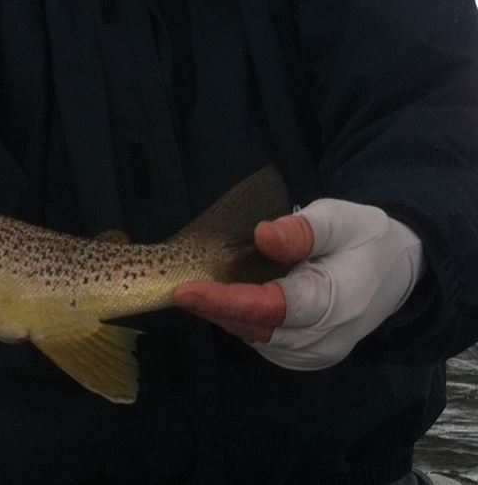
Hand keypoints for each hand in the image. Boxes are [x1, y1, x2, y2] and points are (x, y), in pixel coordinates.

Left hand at [175, 199, 423, 369]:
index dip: (224, 301)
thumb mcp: (338, 219)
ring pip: (254, 337)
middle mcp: (323, 338)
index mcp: (334, 303)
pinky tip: (226, 300)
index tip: (185, 290)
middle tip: (179, 284)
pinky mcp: (305, 357)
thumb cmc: (364, 238)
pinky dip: (240, 321)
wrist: (397, 270)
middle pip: (255, 327)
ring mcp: (313, 353)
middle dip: (214, 306)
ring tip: (199, 288)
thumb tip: (263, 236)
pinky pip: (262, 340)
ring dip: (224, 314)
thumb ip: (303, 230)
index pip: (270, 308)